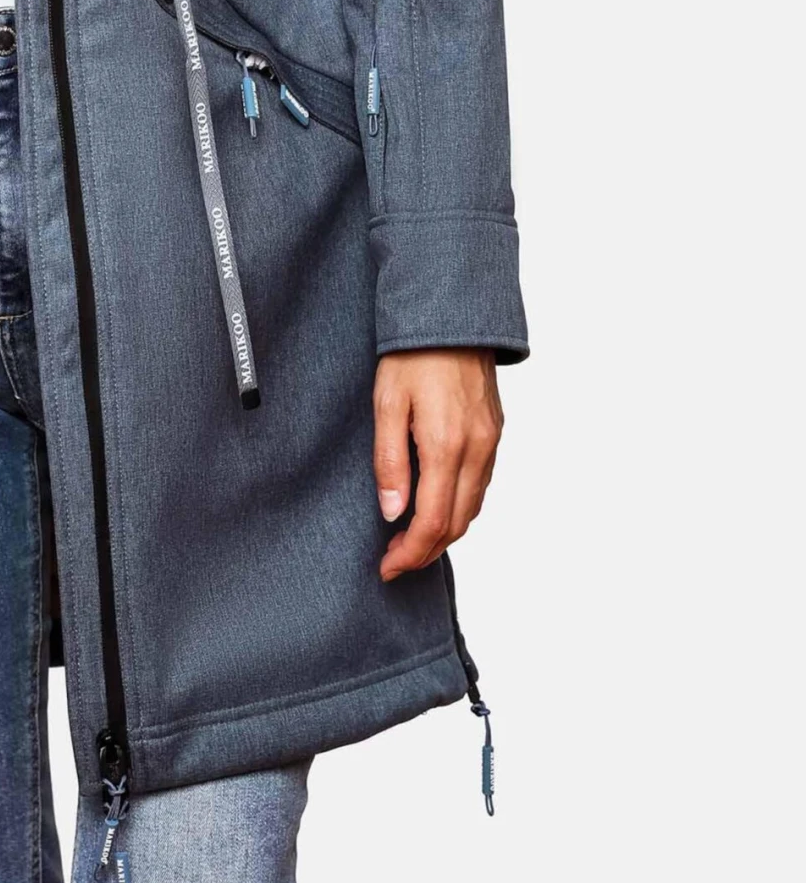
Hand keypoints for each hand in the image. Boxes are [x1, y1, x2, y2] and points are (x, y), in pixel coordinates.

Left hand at [373, 348, 502, 582]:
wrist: (453, 314)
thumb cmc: (412, 354)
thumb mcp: (386, 403)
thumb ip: (389, 461)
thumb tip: (393, 513)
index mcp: (446, 445)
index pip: (432, 522)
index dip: (410, 554)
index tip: (387, 567)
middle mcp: (477, 449)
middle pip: (457, 524)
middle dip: (426, 551)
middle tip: (395, 561)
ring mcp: (491, 442)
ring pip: (473, 508)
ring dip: (444, 533)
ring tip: (410, 540)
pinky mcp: (496, 432)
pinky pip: (481, 485)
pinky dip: (460, 508)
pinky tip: (437, 506)